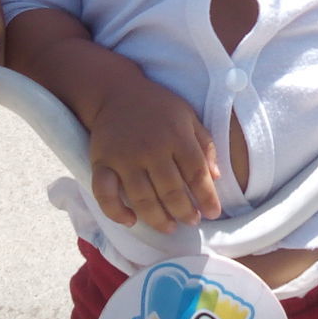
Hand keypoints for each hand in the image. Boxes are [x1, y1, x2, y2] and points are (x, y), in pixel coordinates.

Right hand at [88, 78, 221, 234]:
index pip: (196, 174)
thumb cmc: (158, 106)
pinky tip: (130, 221)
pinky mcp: (101, 163)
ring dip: (158, 219)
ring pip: (142, 199)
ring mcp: (124, 157)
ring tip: (169, 227)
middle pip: (171, 191)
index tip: (213, 213)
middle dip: (184, 212)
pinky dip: (116, 211)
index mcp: (176, 136)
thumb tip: (216, 177)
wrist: (116, 91)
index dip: (207, 197)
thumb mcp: (188, 116)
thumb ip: (204, 145)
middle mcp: (151, 148)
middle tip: (191, 222)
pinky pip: (105, 194)